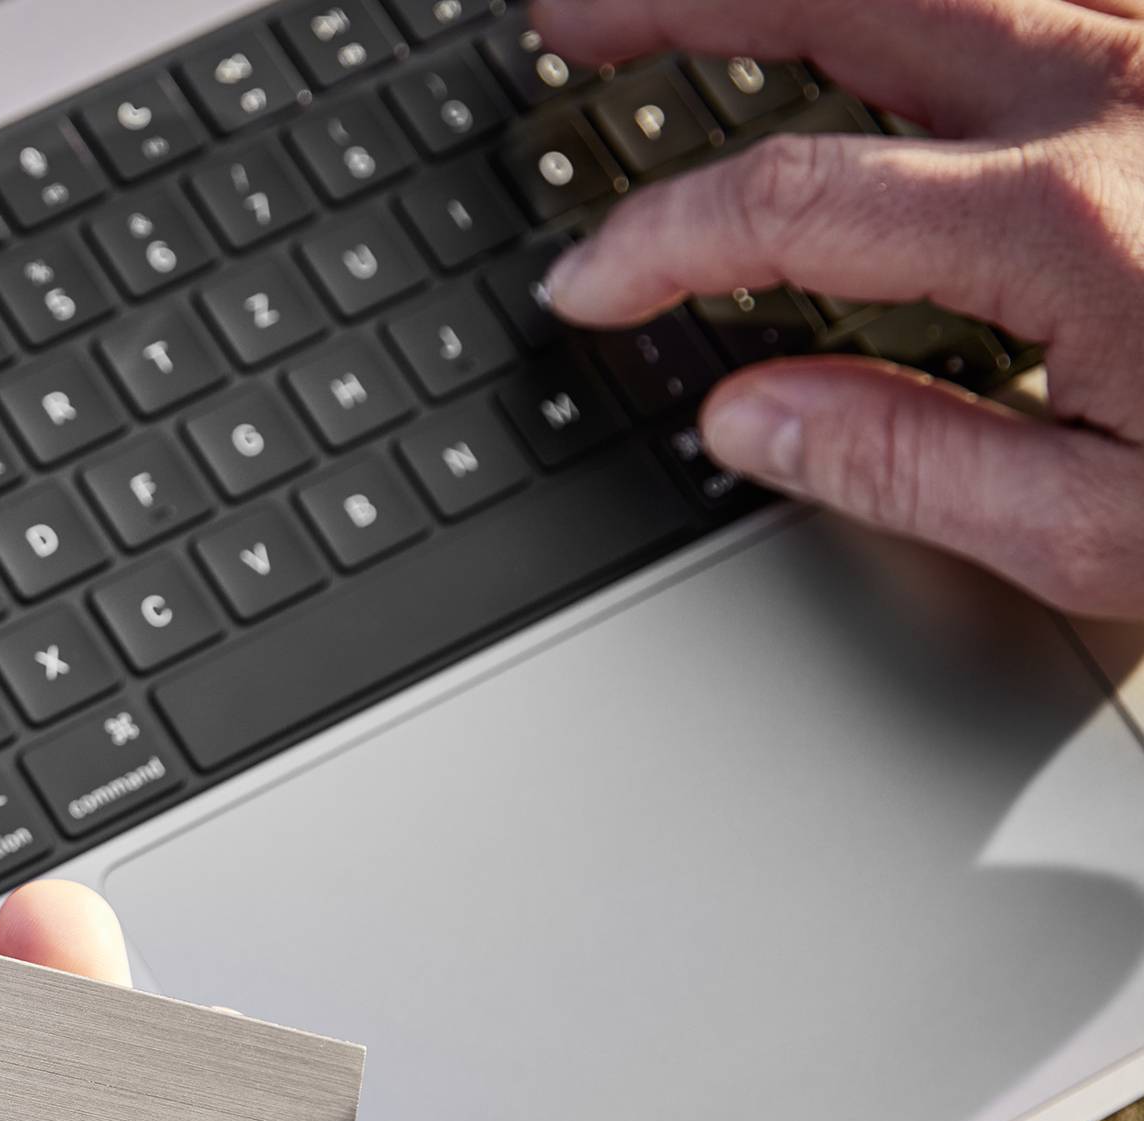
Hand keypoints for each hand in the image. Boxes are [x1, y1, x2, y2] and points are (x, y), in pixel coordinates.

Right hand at [535, 0, 1143, 615]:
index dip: (657, 240)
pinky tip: (896, 29)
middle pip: (847, 2)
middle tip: (571, 19)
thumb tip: (753, 424)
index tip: (589, 284)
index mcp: (1064, 219)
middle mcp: (1115, 93)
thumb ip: (915, 466)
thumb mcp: (1112, 528)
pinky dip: (942, 2)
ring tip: (704, 8)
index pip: (790, 202)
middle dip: (681, 5)